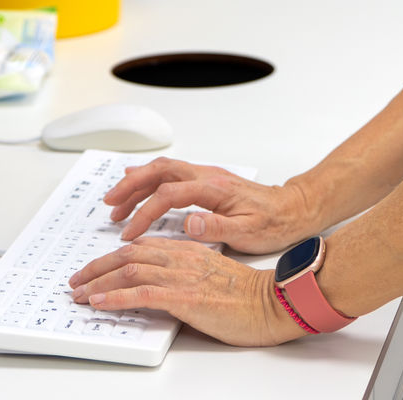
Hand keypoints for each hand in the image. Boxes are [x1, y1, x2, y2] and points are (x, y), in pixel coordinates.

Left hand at [67, 239, 306, 346]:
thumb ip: (187, 272)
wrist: (273, 303)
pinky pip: (142, 293)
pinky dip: (116, 297)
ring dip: (98, 282)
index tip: (95, 270)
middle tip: (76, 282)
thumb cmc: (248, 295)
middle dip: (97, 268)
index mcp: (188, 250)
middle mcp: (182, 257)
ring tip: (79, 294)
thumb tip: (164, 283)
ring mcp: (182, 276)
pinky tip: (99, 303)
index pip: (141, 247)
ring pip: (130, 270)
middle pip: (129, 254)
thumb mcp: (213, 275)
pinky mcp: (185, 297)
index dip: (112, 258)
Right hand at [104, 158, 319, 253]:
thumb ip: (218, 227)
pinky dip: (151, 179)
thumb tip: (190, 223)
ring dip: (137, 183)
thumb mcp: (249, 232)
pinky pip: (171, 174)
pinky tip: (140, 185)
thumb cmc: (274, 222)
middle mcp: (207, 176)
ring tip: (117, 202)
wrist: (293, 209)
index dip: (145, 213)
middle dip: (130, 186)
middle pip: (159, 172)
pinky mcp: (207, 181)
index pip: (168, 195)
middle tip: (110, 204)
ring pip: (163, 170)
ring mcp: (206, 176)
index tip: (130, 232)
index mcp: (213, 189)